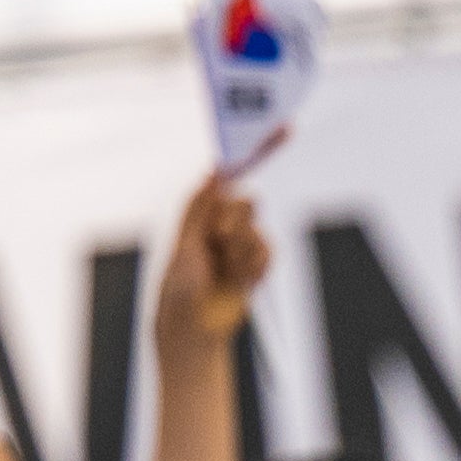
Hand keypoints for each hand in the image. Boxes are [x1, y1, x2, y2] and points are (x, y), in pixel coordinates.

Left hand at [158, 169, 270, 349]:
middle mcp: (221, 227)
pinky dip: (257, 263)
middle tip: (218, 237)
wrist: (194, 324)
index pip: (227, 182)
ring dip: (242, 249)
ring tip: (225, 267)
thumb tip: (213, 173)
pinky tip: (242, 277)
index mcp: (200, 215)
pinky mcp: (254, 266)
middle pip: (246, 203)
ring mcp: (239, 246)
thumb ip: (200, 206)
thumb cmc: (180, 284)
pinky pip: (268, 252)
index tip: (280, 136)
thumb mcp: (186, 240)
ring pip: (257, 230)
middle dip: (235, 219)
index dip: (253, 158)